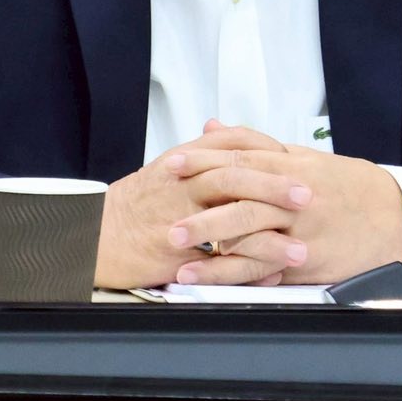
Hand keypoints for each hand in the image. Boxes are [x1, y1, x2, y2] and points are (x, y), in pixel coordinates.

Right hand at [93, 124, 308, 288]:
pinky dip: (249, 266)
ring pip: (232, 217)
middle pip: (236, 175)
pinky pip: (220, 260)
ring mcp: (180, 218)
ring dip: (270, 231)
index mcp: (184, 160)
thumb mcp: (164, 168)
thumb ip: (197, 152)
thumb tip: (220, 129)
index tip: (293, 157)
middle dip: (275, 184)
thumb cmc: (134, 204)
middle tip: (307, 194)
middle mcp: (183, 183)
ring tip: (299, 242)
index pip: (232, 142)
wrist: (94, 234)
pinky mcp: (177, 253)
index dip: (266, 148)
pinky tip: (272, 272)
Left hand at [169, 145, 401, 284]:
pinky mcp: (306, 260)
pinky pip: (263, 267)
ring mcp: (300, 229)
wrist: (394, 214)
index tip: (171, 165)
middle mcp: (293, 195)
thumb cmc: (346, 185)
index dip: (203, 161)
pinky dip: (231, 272)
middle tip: (164, 212)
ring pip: (249, 233)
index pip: (240, 158)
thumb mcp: (302, 156)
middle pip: (240, 196)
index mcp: (290, 165)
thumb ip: (254, 144)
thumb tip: (212, 126)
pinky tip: (206, 276)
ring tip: (174, 247)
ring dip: (209, 240)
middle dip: (199, 205)